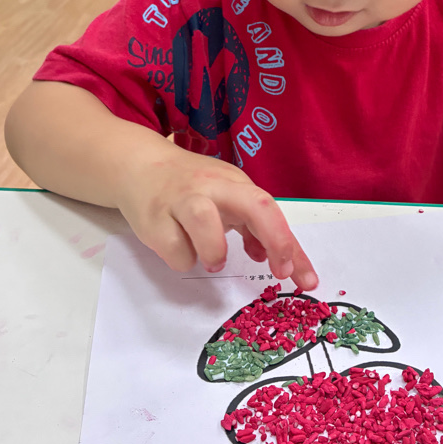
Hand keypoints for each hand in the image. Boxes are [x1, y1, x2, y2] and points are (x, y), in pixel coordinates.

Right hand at [117, 140, 318, 288]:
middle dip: (275, 239)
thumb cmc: (189, 186)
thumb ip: (249, 225)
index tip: (303, 278)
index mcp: (234, 183)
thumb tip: (267, 255)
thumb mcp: (225, 197)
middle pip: (254, 204)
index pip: (270, 209)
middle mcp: (212, 186)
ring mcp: (181, 200)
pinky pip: (175, 250)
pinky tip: (180, 248)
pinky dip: (183, 259)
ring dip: (215, 250)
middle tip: (279, 270)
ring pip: (205, 221)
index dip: (288, 244)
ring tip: (214, 260)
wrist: (139, 166)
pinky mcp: (153, 219)